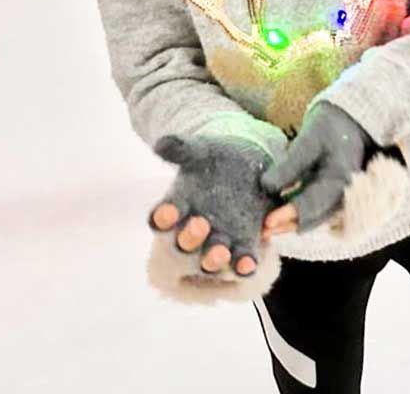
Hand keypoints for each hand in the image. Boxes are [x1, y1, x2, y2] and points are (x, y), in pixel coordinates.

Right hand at [150, 118, 287, 278]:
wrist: (247, 164)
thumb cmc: (215, 158)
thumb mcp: (200, 151)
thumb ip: (181, 149)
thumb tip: (160, 142)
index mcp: (177, 207)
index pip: (162, 218)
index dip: (163, 217)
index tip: (167, 211)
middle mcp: (192, 232)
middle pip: (184, 244)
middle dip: (189, 238)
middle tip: (199, 224)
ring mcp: (217, 242)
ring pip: (209, 260)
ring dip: (213, 259)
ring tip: (221, 251)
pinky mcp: (242, 248)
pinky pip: (240, 263)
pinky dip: (243, 266)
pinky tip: (249, 263)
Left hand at [261, 102, 373, 234]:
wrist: (349, 121)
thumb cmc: (330, 126)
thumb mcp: (310, 139)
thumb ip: (290, 164)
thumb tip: (266, 186)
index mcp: (340, 179)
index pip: (312, 203)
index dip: (288, 214)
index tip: (267, 222)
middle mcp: (340, 194)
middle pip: (311, 218)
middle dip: (285, 225)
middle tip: (261, 231)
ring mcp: (335, 196)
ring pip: (310, 217)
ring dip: (288, 223)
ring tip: (263, 229)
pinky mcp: (326, 193)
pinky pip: (310, 208)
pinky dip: (293, 212)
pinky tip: (275, 214)